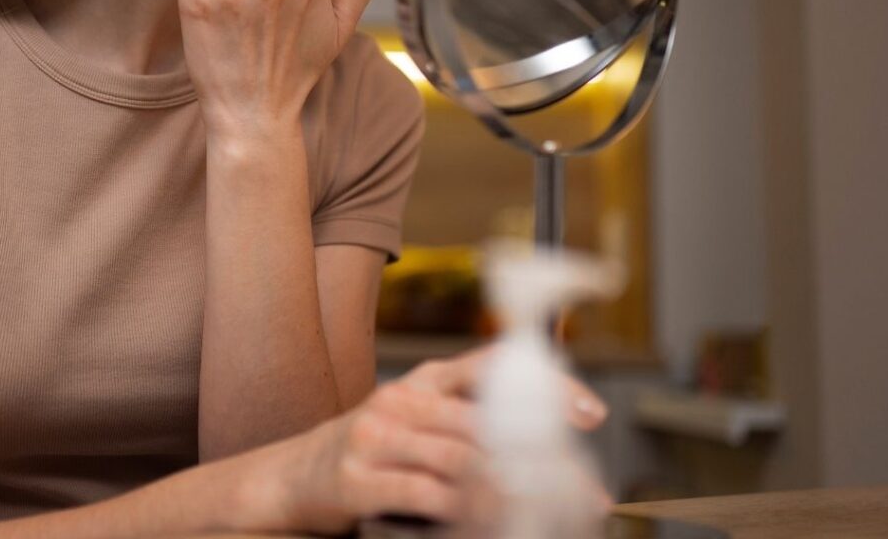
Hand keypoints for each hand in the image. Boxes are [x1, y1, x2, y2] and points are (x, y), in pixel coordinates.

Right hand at [233, 346, 608, 534]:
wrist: (296, 474)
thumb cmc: (373, 449)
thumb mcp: (421, 419)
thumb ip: (469, 419)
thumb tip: (540, 443)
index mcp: (428, 378)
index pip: (496, 368)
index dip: (546, 384)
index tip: (591, 410)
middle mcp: (404, 397)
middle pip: (486, 419)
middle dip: (540, 454)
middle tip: (579, 484)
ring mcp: (377, 435)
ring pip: (459, 456)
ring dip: (507, 486)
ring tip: (543, 507)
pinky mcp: (355, 478)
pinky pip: (422, 492)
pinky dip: (460, 509)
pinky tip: (486, 519)